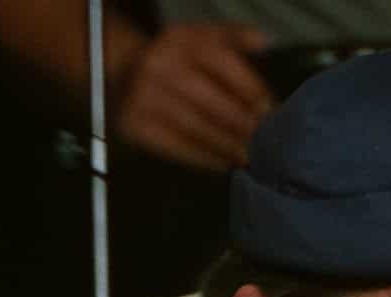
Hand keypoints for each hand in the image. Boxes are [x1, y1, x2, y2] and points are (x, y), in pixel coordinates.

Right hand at [114, 24, 273, 171]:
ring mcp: (144, 98)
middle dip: (241, 123)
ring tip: (246, 157)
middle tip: (263, 142)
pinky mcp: (135, 126)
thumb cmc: (172, 60)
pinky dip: (203, 158)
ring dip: (225, 145)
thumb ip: (231, 38)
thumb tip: (264, 41)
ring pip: (195, 127)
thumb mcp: (197, 39)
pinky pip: (176, 146)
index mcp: (180, 39)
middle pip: (210, 99)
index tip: (271, 111)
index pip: (222, 63)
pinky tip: (222, 164)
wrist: (120, 74)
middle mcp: (160, 65)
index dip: (250, 89)